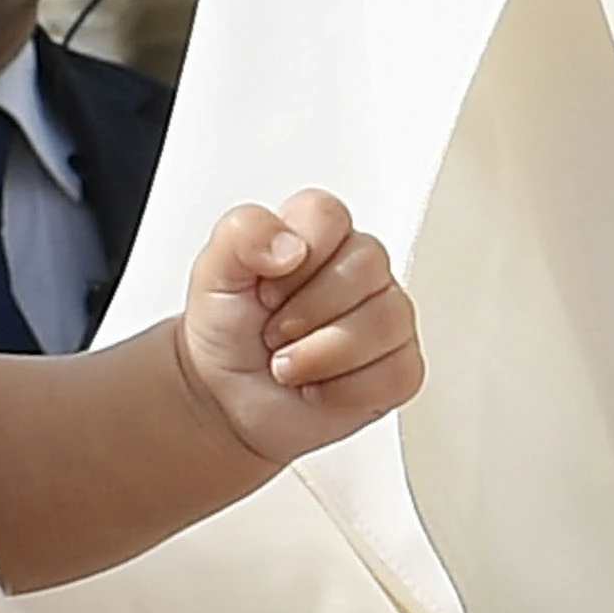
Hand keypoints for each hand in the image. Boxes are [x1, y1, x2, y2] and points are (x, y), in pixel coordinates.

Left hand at [173, 191, 418, 463]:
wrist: (226, 396)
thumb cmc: (228, 328)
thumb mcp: (213, 272)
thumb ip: (243, 234)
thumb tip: (290, 245)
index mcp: (319, 232)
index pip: (330, 216)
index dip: (295, 260)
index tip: (264, 291)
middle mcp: (362, 267)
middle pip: (366, 268)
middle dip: (303, 313)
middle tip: (273, 333)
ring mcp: (388, 316)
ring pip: (384, 323)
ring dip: (318, 356)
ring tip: (288, 364)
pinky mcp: (400, 367)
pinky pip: (395, 373)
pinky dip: (342, 391)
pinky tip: (316, 387)